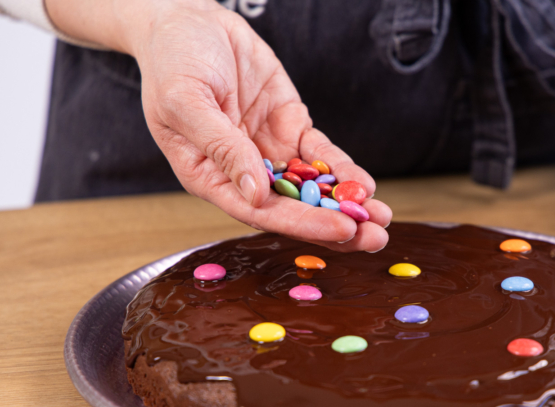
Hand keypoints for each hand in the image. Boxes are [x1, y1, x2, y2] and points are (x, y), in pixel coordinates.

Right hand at [95, 0, 391, 250]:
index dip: (303, 223)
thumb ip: (221, 148)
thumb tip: (255, 194)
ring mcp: (270, 152)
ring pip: (313, 188)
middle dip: (336, 224)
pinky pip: (321, 155)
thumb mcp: (186, 102)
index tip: (341, 229)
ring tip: (382, 218)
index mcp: (210, 177)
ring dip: (347, 204)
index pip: (262, 212)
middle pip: (294, 209)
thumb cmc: (172, 62)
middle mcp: (244, 172)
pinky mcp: (291, 128)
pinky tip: (366, 184)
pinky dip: (343, 170)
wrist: (188, 21)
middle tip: (374, 237)